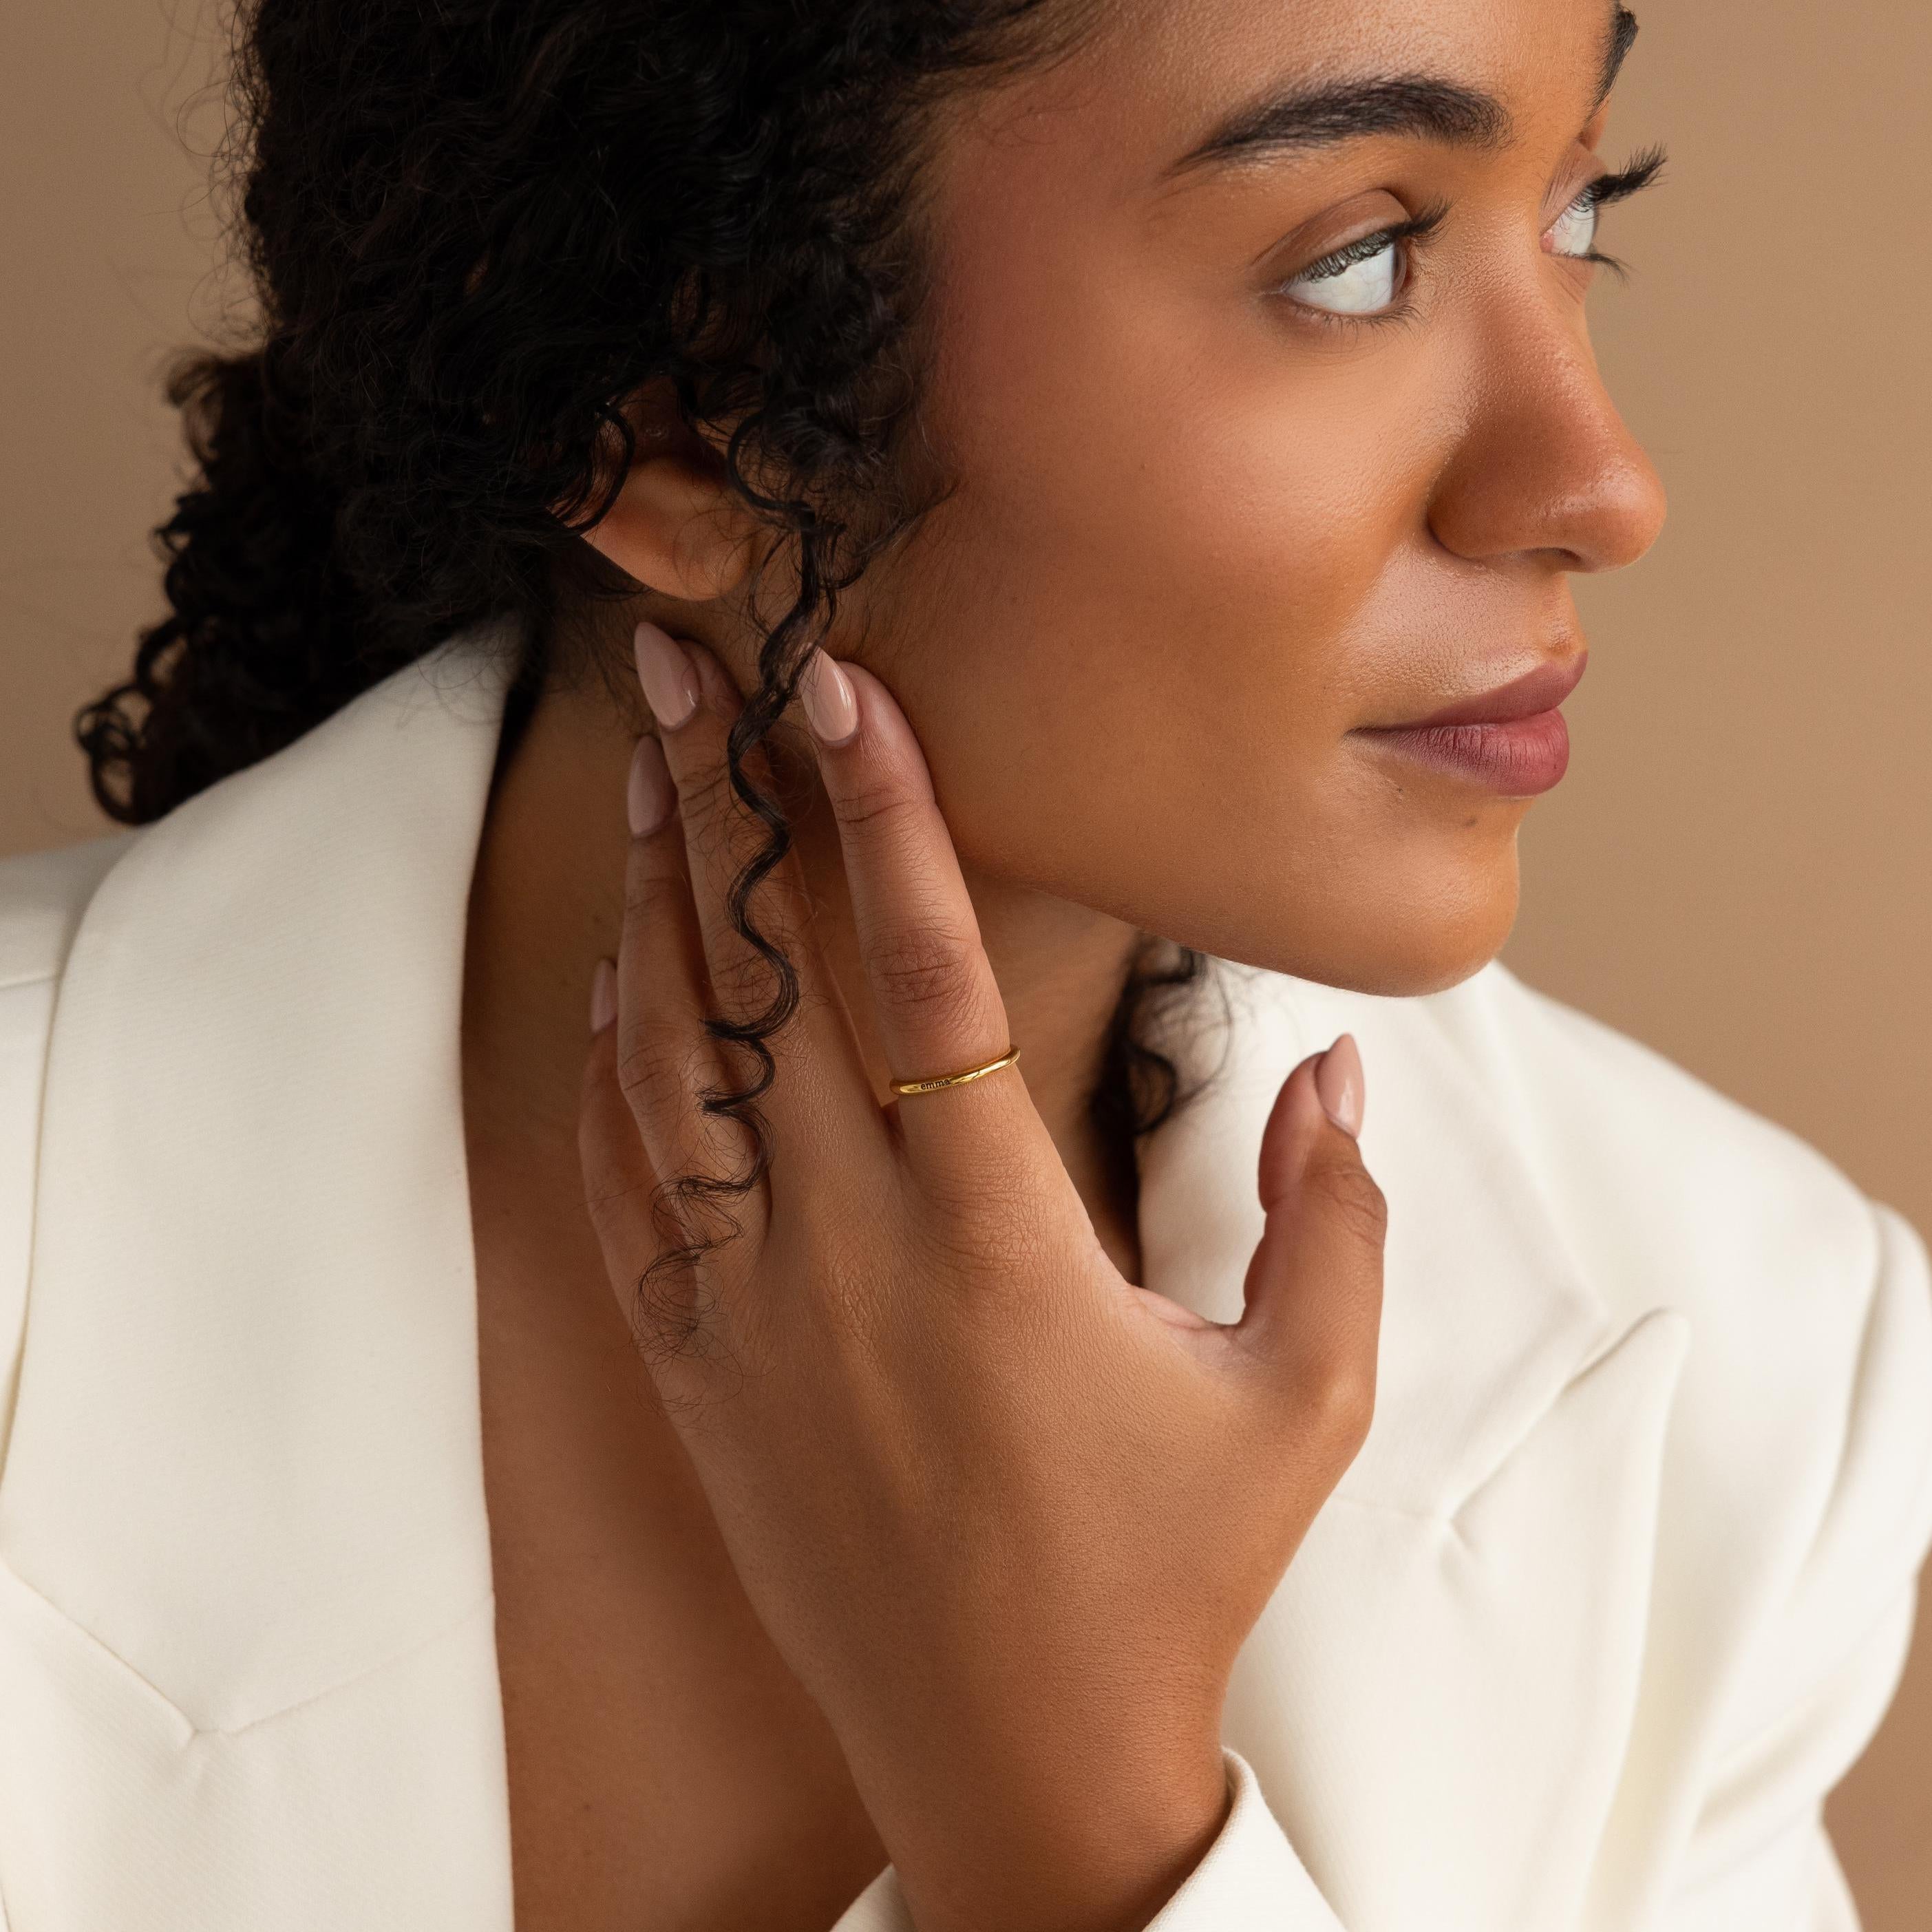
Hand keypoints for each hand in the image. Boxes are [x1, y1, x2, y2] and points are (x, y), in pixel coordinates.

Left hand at [578, 621, 1385, 1931]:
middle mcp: (848, 1259)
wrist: (1012, 1765)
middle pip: (760, 983)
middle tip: (680, 674)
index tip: (840, 693)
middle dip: (719, 812)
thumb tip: (1340, 1071)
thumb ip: (1331, 1220)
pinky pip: (630, 1189)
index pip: (921, 974)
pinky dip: (611, 1074)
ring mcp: (751, 1317)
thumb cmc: (1169, 1577)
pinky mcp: (697, 1375)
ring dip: (652, 912)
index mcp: (998, 1244)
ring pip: (670, 1069)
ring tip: (643, 782)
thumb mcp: (1300, 1403)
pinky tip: (613, 986)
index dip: (884, 814)